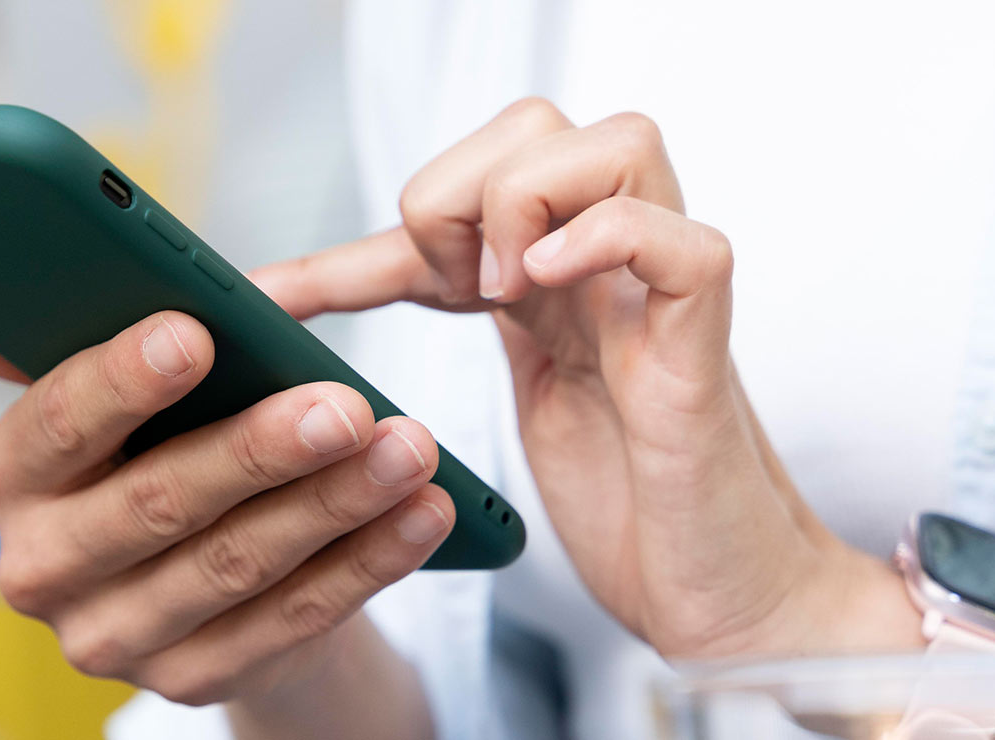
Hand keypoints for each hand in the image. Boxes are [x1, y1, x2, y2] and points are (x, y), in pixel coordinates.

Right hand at [0, 289, 454, 713]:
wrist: (206, 577)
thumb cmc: (160, 441)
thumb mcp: (116, 387)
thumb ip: (51, 330)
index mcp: (10, 476)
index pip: (53, 426)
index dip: (120, 381)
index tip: (193, 332)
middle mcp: (42, 567)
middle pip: (154, 505)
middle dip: (258, 450)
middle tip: (344, 404)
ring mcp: (114, 639)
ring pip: (235, 566)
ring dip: (333, 505)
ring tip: (409, 448)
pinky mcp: (192, 682)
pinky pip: (290, 623)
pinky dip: (366, 564)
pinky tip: (421, 514)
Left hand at [255, 98, 895, 658]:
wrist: (722, 601)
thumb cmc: (626, 519)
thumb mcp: (500, 428)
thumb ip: (447, 373)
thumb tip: (315, 386)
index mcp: (552, 284)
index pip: (454, 198)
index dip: (348, 249)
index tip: (272, 302)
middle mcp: (610, 269)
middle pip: (539, 124)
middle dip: (459, 188)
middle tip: (447, 294)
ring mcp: (661, 296)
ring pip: (619, 143)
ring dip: (530, 199)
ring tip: (502, 291)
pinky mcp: (703, 344)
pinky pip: (679, 238)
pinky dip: (605, 237)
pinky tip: (543, 286)